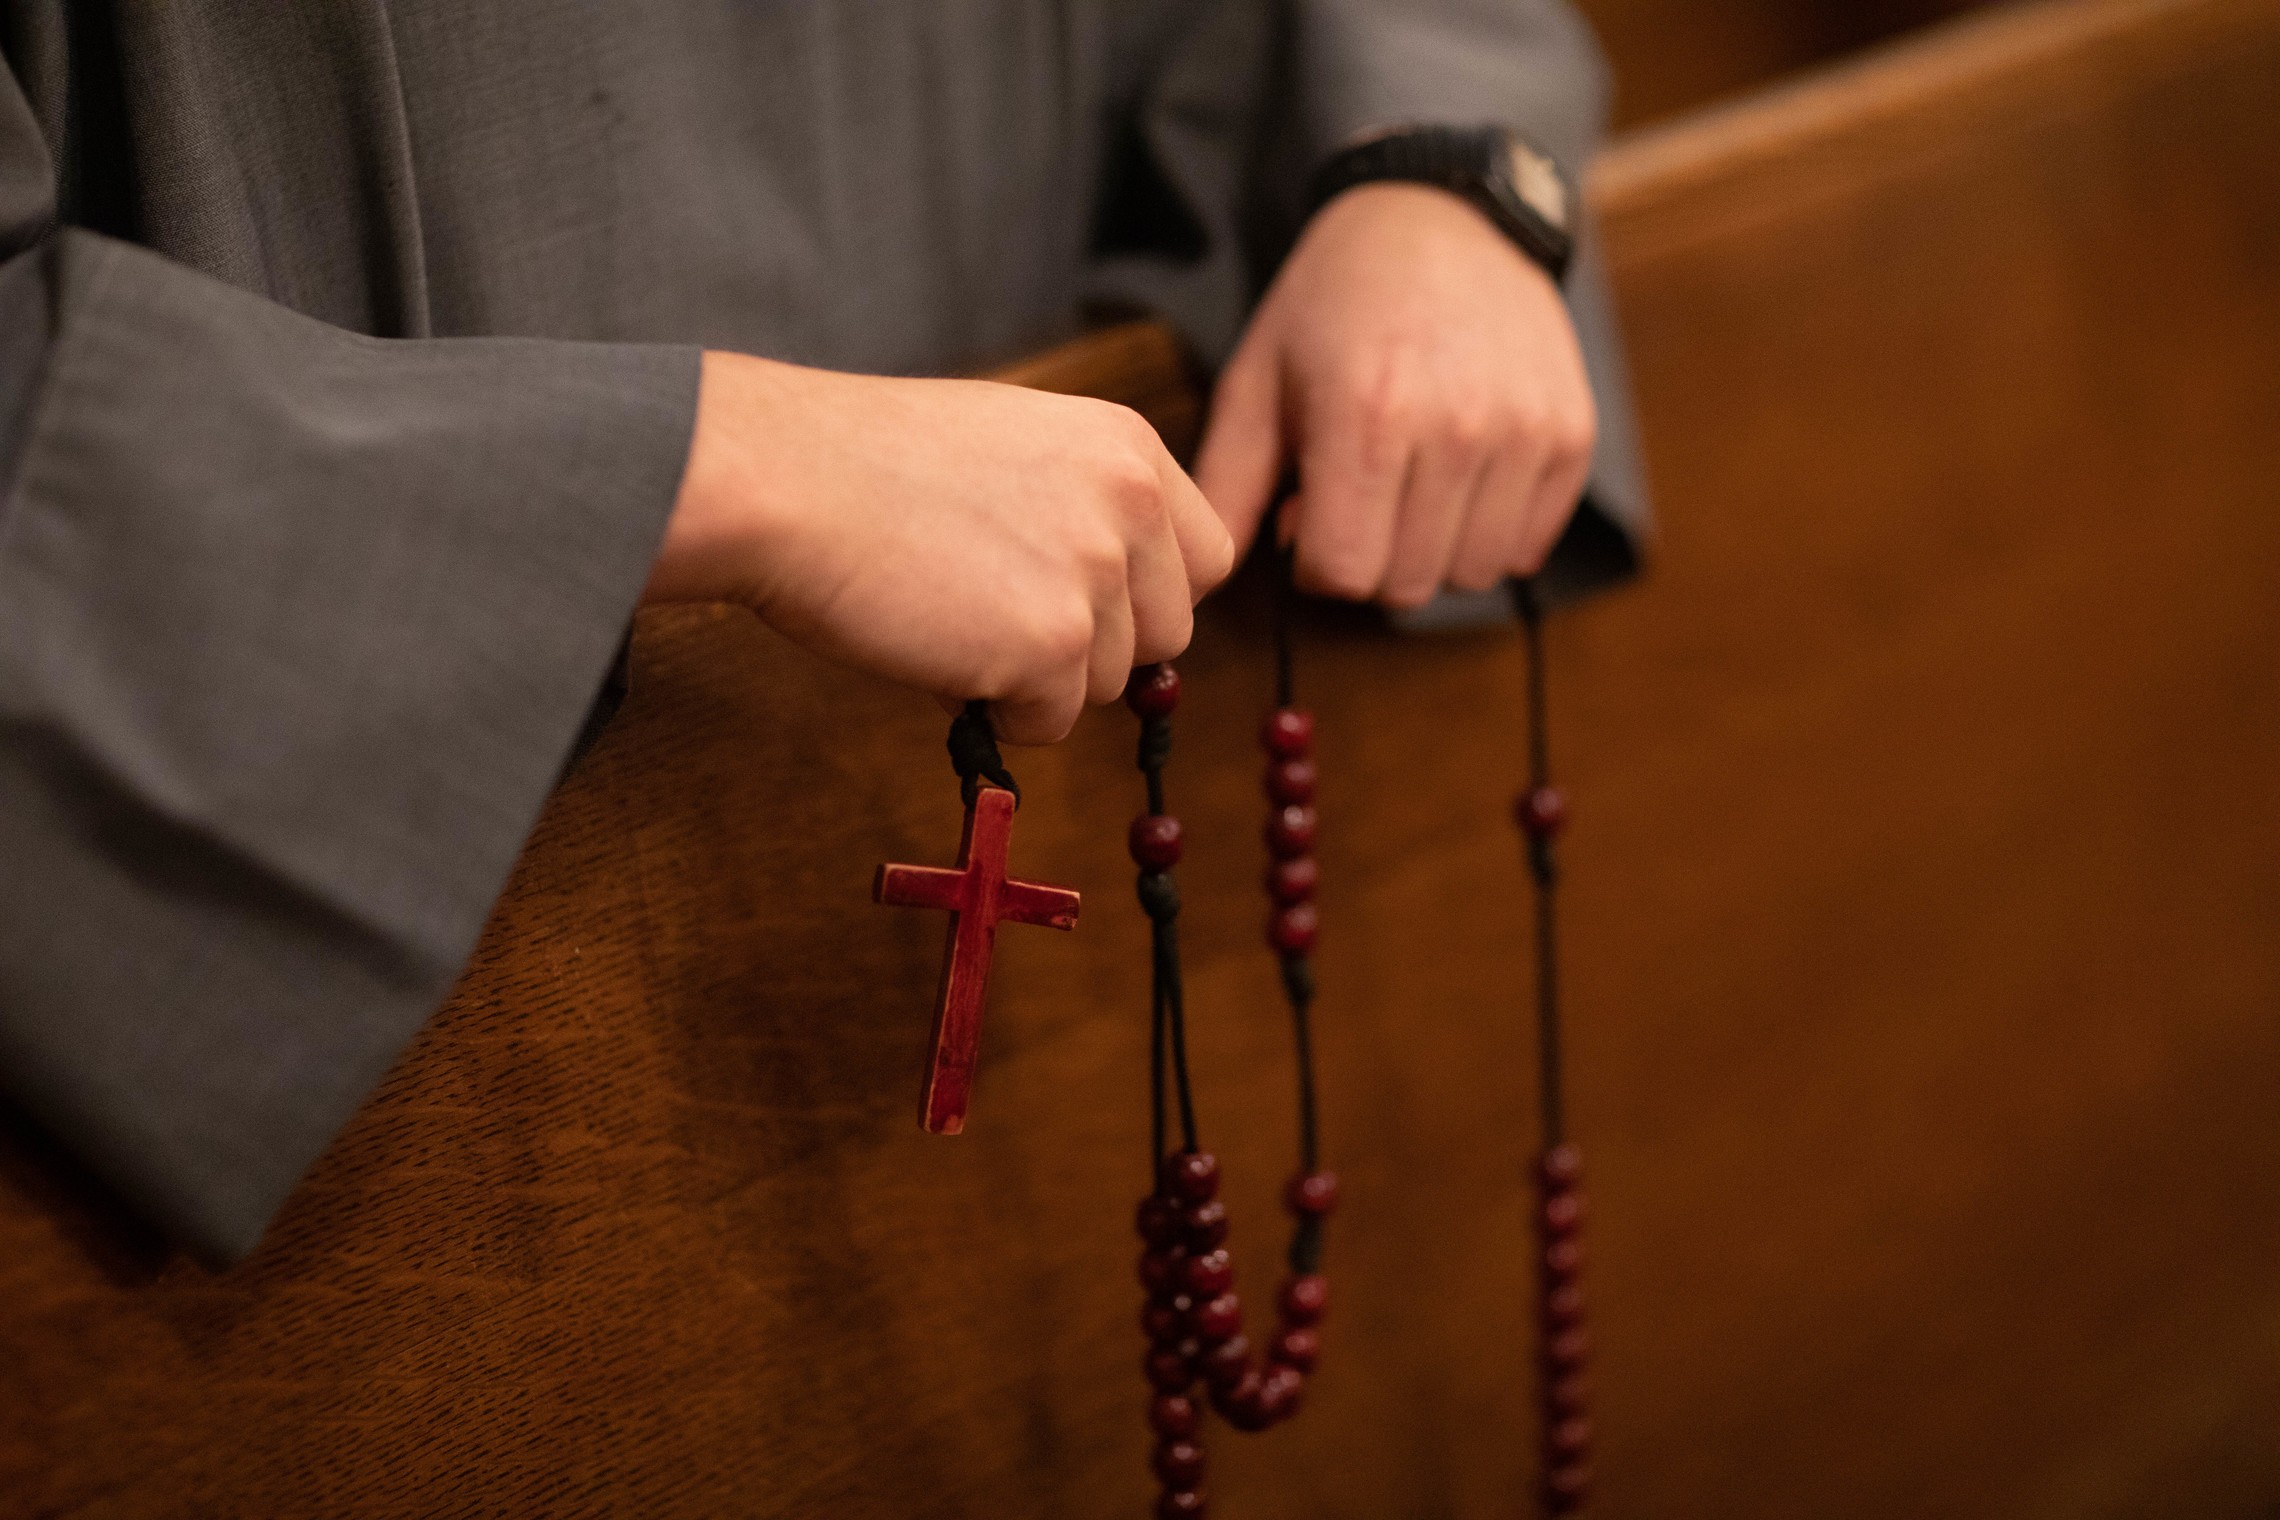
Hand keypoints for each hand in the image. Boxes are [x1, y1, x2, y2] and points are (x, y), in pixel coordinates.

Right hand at [648, 353, 1232, 744]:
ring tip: (952, 615)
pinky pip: (1050, 725)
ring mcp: (1097, 576)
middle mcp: (1132, 503)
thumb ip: (1086, 507)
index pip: (1208, 556)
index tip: (1088, 601)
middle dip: (1093, 645)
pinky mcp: (1053, 646)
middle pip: (1168, 633)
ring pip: (1107, 685)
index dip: (1147, 594)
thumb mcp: (1014, 447)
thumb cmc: (870, 465)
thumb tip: (1123, 603)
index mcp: (1128, 445)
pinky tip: (936, 647)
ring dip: (1035, 678)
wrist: (786, 480)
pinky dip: (993, 711)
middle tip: (998, 613)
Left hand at [1195, 182, 1596, 607]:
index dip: (1314, 560)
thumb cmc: (1332, 307)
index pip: (1343, 575)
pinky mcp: (1571, 435)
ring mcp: (1525, 433)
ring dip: (1431, 551)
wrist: (1440, 217)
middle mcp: (1455, 430)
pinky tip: (1462, 479)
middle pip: (1406, 586)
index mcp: (1366, 419)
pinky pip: (1525, 549)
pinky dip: (1490, 533)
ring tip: (1410, 484)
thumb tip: (1208, 582)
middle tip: (1360, 495)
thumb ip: (1226, 488)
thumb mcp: (1256, 382)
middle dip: (1370, 558)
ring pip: (1469, 576)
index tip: (1309, 513)